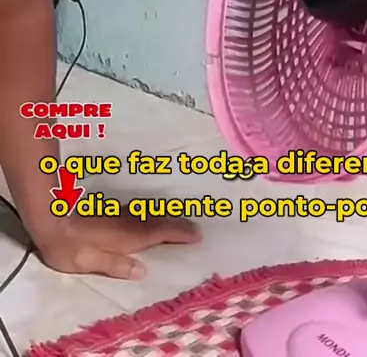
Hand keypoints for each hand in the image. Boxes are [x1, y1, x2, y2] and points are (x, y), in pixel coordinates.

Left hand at [36, 207, 200, 278]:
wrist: (52, 215)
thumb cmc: (70, 245)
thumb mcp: (89, 262)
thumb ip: (115, 265)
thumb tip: (142, 271)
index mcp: (127, 237)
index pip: (159, 234)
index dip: (179, 233)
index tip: (197, 234)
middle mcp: (129, 223)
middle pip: (160, 222)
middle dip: (179, 224)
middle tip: (197, 227)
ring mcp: (121, 214)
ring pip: (151, 215)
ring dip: (168, 217)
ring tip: (182, 222)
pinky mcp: (113, 211)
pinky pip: (141, 213)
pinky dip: (153, 215)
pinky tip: (152, 217)